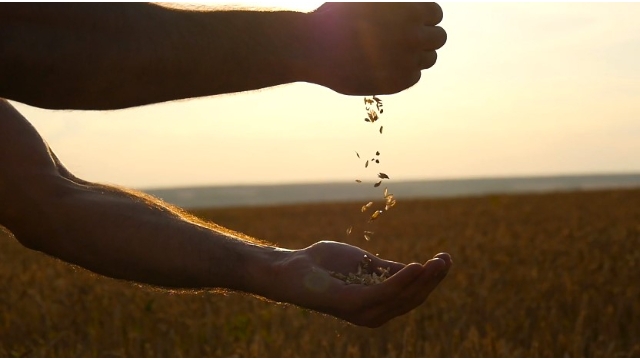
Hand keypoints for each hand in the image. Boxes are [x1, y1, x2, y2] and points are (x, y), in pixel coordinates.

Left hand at [273, 241, 451, 327]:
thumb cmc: (324, 265)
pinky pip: (383, 293)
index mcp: (377, 304)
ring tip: (437, 262)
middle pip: (412, 299)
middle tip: (446, 259)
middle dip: (432, 280)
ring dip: (423, 280)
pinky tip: (415, 266)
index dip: (431, 278)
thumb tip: (417, 269)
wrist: (292, 268)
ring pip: (402, 298)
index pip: (412, 295)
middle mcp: (373, 313)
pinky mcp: (351, 304)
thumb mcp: (364, 264)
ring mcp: (362, 312)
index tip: (446, 258)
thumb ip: (387, 269)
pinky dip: (402, 280)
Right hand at [305, 3, 446, 94]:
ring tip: (394, 52)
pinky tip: (385, 66)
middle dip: (425, 37)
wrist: (315, 48)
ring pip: (428, 60)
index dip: (424, 17)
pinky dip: (405, 72)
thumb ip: (390, 9)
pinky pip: (413, 77)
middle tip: (407, 38)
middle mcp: (414, 38)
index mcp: (410, 12)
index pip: (436, 14)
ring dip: (416, 55)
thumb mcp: (364, 2)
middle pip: (439, 38)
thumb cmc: (334, 19)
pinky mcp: (397, 83)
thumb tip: (393, 13)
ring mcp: (407, 62)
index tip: (412, 22)